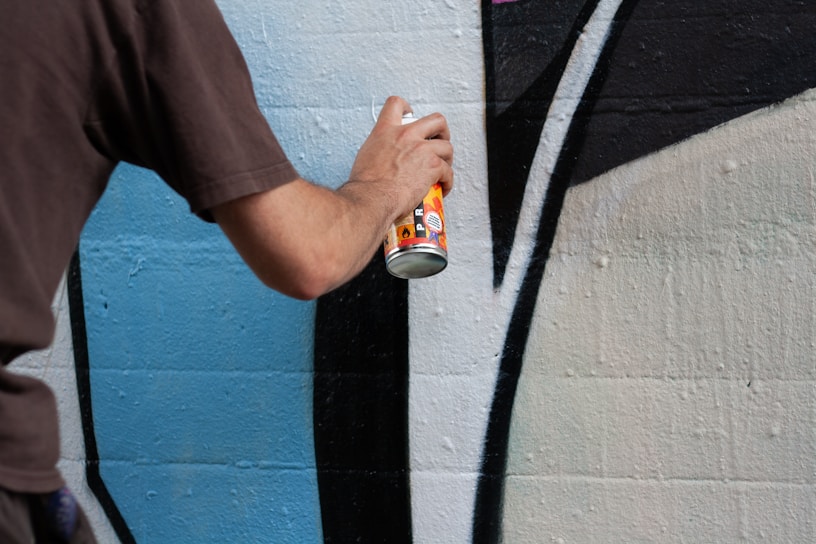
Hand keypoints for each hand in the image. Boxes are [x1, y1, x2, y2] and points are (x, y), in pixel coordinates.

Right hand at [348, 96, 453, 220]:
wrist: (372, 199)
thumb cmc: (366, 185)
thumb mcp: (366, 156)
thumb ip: (380, 149)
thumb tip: (386, 158)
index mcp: (386, 130)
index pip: (396, 104)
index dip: (408, 108)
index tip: (412, 116)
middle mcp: (406, 135)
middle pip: (436, 120)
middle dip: (442, 132)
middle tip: (439, 143)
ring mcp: (422, 149)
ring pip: (447, 147)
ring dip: (447, 160)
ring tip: (442, 170)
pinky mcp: (433, 166)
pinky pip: (448, 172)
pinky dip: (447, 182)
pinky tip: (442, 188)